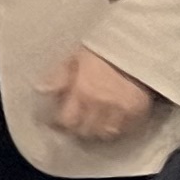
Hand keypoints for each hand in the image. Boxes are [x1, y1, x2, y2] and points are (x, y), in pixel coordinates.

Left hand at [44, 45, 159, 143]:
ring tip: (96, 124)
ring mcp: (120, 109)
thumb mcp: (76, 57)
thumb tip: (40, 90)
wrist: (137, 46)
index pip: (67, 121)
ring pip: (105, 134)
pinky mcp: (138, 111)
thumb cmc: (104, 51)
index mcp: (82, 90)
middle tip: (79, 123)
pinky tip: (115, 121)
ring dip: (99, 131)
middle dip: (79, 129)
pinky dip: (119, 129)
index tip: (59, 122)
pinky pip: (126, 130)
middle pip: (85, 131)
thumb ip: (58, 76)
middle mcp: (100, 103)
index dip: (61, 124)